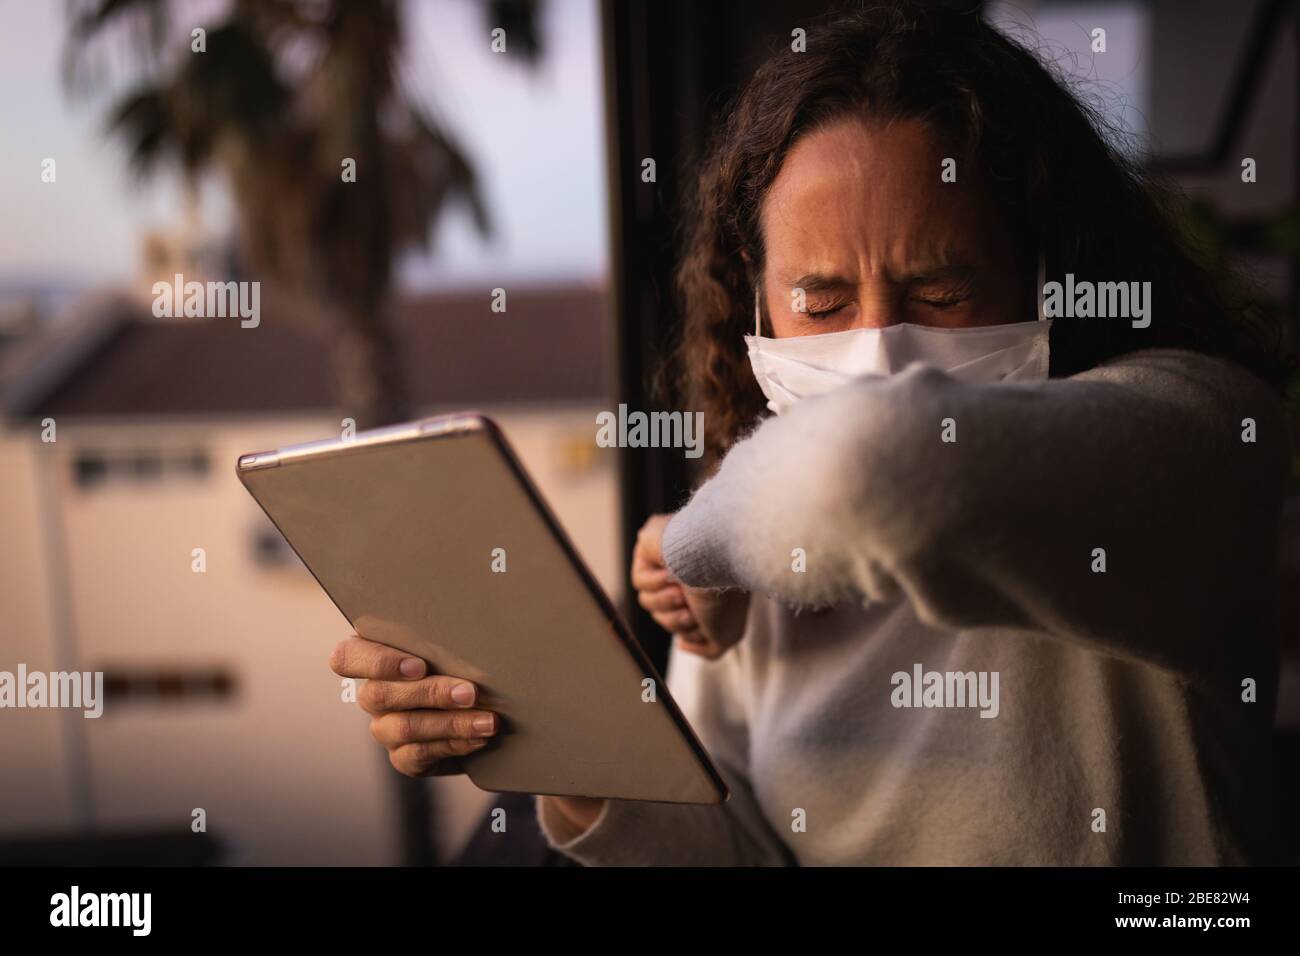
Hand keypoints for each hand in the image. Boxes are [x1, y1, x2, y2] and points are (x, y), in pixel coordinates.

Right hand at [329, 635, 498, 776]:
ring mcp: (385, 728)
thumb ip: (444, 639)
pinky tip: (479, 738)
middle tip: (470, 692)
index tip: (419, 665)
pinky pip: (420, 754)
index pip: (347, 658)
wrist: (476, 709)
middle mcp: (373, 695)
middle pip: (379, 695)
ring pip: (404, 728)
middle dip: (430, 693)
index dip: (378, 663)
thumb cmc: (459, 664)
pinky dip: (454, 745)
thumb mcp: (449, 647)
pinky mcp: (403, 757)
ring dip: (451, 723)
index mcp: (373, 659)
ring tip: (487, 721)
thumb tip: (473, 624)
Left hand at [632, 514, 749, 658]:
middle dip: (677, 619)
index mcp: (707, 591)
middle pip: (663, 616)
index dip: (692, 631)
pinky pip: (639, 581)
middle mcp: (690, 575)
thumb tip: (682, 644)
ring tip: (683, 591)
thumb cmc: (723, 597)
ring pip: (647, 601)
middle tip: (694, 608)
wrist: (718, 562)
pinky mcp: (651, 546)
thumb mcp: (727, 635)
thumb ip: (708, 648)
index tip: (705, 623)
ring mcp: (670, 560)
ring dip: (666, 602)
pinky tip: (670, 573)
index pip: (685, 624)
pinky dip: (655, 584)